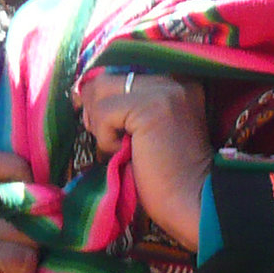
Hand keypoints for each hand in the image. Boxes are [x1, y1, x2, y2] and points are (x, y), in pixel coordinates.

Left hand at [77, 70, 212, 248]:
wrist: (193, 201)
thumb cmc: (166, 174)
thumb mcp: (143, 129)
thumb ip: (123, 104)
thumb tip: (80, 90)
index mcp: (175, 82)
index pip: (118, 72)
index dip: (101, 97)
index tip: (103, 125)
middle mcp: (173, 79)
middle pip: (106, 78)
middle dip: (96, 111)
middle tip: (112, 142)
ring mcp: (164, 90)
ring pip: (101, 90)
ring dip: (100, 125)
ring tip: (122, 148)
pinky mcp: (152, 106)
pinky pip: (104, 112)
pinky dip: (105, 139)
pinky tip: (126, 153)